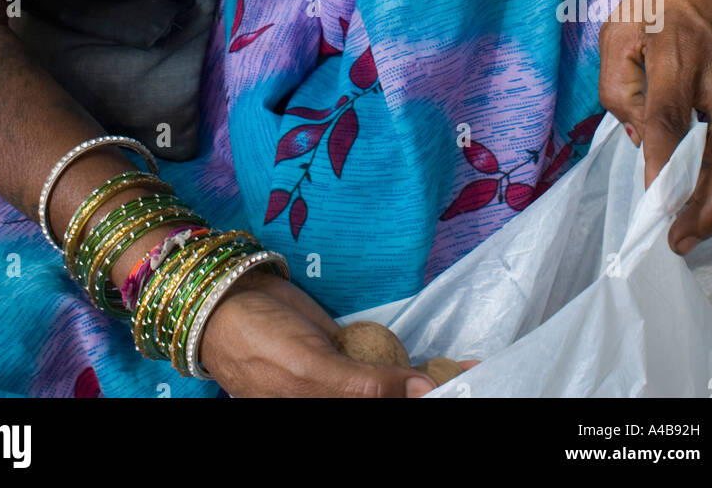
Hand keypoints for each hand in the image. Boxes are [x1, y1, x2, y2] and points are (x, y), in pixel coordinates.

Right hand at [197, 269, 468, 397]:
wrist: (229, 300)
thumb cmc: (260, 341)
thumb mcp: (311, 368)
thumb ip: (366, 388)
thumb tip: (424, 393)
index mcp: (331, 412)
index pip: (393, 410)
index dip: (430, 400)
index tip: (474, 387)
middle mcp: (346, 405)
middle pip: (402, 401)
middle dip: (439, 391)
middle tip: (483, 376)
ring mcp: (353, 388)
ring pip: (403, 391)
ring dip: (440, 382)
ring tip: (478, 370)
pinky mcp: (355, 363)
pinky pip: (393, 371)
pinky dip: (423, 370)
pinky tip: (459, 366)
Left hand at [598, 0, 711, 252]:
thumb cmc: (655, 1)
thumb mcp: (617, 31)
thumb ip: (618, 86)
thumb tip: (636, 139)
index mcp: (676, 55)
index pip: (667, 117)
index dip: (661, 162)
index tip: (653, 202)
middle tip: (682, 238)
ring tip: (693, 228)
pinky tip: (711, 196)